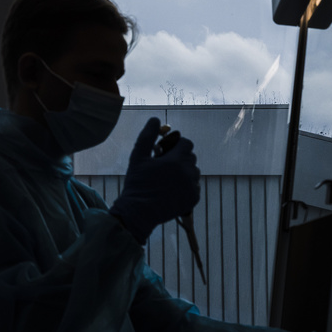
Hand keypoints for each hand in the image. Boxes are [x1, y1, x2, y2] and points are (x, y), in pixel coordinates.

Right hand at [109, 117, 201, 243]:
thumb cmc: (137, 182)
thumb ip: (147, 136)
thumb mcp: (138, 157)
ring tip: (167, 178)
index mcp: (176, 161)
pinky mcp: (194, 200)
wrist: (139, 212)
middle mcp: (188, 173)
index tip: (165, 151)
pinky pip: (194, 186)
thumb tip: (155, 119)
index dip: (176, 144)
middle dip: (179, 157)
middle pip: (191, 157)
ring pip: (194, 171)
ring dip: (184, 171)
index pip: (186, 143)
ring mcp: (192, 187)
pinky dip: (186, 185)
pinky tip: (171, 190)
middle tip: (163, 165)